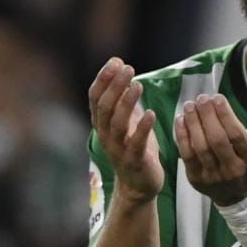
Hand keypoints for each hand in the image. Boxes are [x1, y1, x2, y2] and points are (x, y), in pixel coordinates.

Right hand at [88, 58, 161, 202]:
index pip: (95, 97)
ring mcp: (118, 149)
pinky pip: (136, 143)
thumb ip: (123, 98)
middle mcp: (106, 135)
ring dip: (127, 102)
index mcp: (102, 123)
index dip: (103, 78)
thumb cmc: (135, 148)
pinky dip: (142, 128)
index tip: (115, 61)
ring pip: (117, 123)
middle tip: (128, 68)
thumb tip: (121, 67)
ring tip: (138, 85)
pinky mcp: (134, 161)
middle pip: (104, 107)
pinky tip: (151, 113)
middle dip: (115, 85)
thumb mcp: (127, 120)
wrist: (139, 185)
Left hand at [174, 95, 246, 205]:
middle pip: (217, 139)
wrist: (238, 193)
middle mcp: (234, 170)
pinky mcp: (197, 179)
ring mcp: (214, 176)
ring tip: (189, 105)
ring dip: (193, 123)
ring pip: (201, 146)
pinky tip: (181, 119)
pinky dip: (182, 135)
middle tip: (201, 99)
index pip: (237, 134)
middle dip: (207, 116)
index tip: (217, 98)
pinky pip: (187, 155)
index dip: (225, 114)